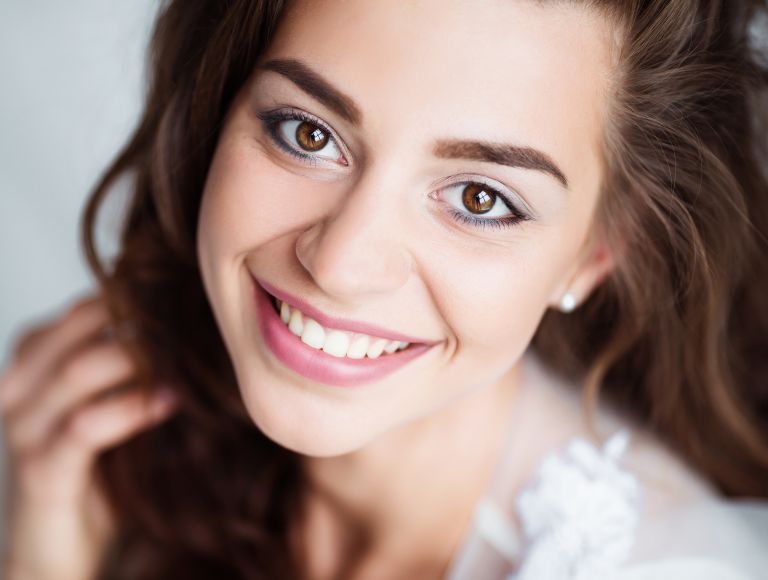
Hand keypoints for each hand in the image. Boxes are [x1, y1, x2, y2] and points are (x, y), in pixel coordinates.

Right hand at [0, 295, 179, 579]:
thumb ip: (129, 367)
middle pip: (79, 327)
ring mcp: (24, 428)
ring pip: (79, 369)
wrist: (58, 550)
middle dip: (140, 321)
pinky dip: (131, 409)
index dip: (136, 298)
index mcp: (34, 362)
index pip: (83, 308)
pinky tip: (170, 402)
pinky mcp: (40, 471)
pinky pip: (86, 426)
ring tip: (188, 358)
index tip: (188, 297)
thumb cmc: (96, 469)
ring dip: (140, 360)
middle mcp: (20, 387)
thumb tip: (191, 325)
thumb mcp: (111, 407)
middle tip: (194, 322)